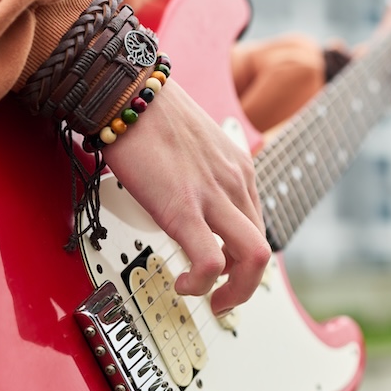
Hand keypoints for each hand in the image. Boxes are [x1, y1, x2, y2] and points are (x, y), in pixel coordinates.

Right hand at [103, 80, 270, 314]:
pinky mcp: (183, 208)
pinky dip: (200, 285)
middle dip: (245, 287)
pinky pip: (209, 261)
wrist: (127, 89)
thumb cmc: (149, 112)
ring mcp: (213, 196)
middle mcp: (235, 183)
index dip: (242, 260)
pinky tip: (182, 284)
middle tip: (220, 301)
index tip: (223, 274)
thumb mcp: (194, 144)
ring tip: (206, 299)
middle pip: (263, 251)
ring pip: (252, 260)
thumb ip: (201, 174)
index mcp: (239, 169)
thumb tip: (186, 199)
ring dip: (233, 293)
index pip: (258, 228)